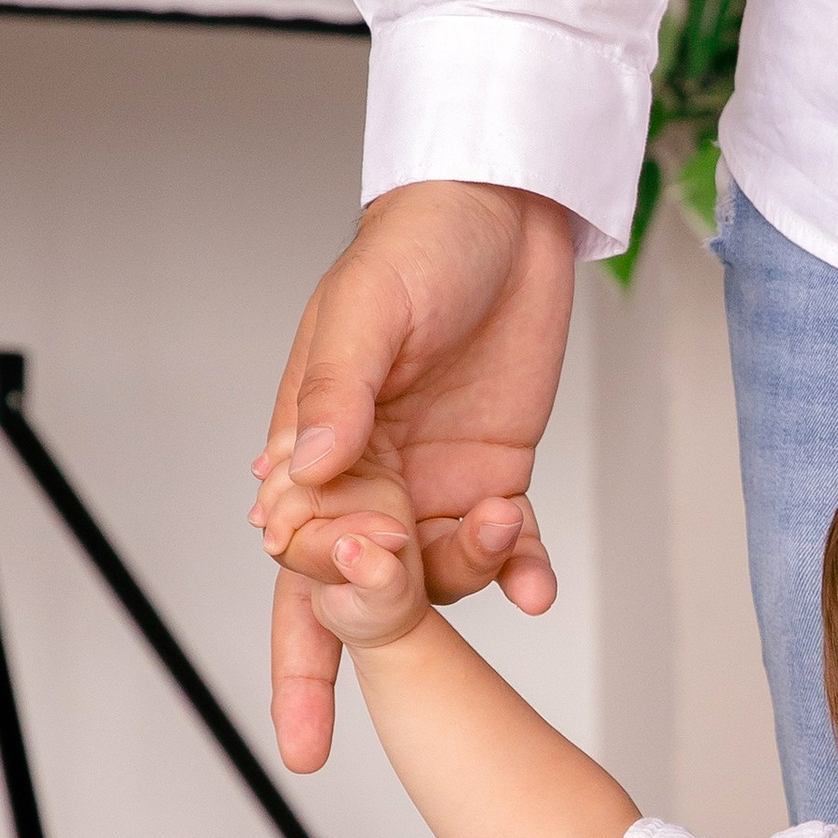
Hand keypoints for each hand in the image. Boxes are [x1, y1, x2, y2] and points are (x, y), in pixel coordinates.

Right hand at [252, 182, 578, 772]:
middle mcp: (370, 481)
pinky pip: (505, 554)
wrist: (507, 217)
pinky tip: (538, 587)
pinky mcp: (497, 481)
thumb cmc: (419, 246)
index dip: (325, 569)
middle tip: (410, 583)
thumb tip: (299, 469)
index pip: (299, 542)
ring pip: (436, 581)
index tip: (365, 559)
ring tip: (503, 522)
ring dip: (469, 571)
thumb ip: (336, 389)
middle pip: (355, 588)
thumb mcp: (368, 307)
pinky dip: (521, 575)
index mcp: (314, 443)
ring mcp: (435, 488)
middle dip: (373, 620)